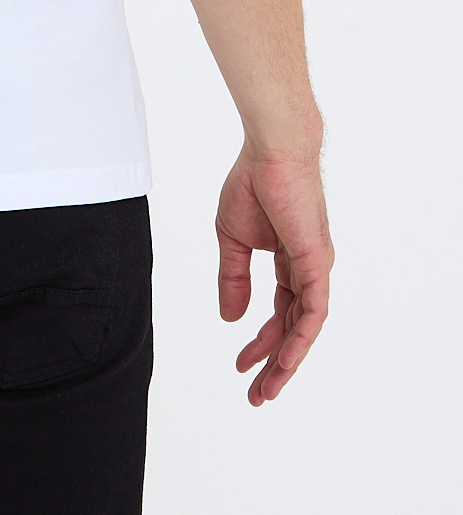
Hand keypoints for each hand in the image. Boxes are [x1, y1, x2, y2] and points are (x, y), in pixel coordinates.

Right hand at [216, 144, 332, 404]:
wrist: (270, 151)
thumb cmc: (252, 183)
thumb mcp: (231, 239)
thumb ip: (232, 278)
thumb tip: (230, 318)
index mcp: (288, 263)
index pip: (279, 313)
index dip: (260, 342)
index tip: (240, 364)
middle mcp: (306, 270)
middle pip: (293, 329)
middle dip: (274, 364)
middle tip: (257, 395)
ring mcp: (315, 268)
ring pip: (305, 328)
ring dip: (287, 361)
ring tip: (267, 388)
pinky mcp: (317, 262)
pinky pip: (313, 311)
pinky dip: (300, 338)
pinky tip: (285, 359)